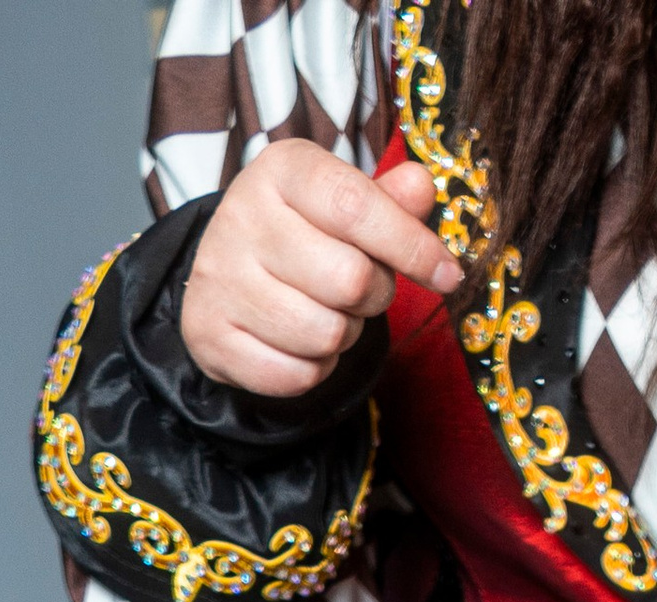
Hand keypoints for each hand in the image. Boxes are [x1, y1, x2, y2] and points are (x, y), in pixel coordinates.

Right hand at [179, 144, 458, 396]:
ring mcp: (220, 277)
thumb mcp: (344, 204)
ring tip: (326, 312)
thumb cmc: (303, 236)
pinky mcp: (210, 334)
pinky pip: (296, 375)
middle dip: (373, 298)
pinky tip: (299, 342)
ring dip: (343, 336)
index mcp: (282, 169)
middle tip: (358, 291)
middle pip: (350, 280)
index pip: (356, 207)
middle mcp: (242, 215)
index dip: (411, 247)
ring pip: (325, 334)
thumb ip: (388, 201)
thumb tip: (423, 187)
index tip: (446, 275)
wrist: (226, 278)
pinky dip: (313, 370)